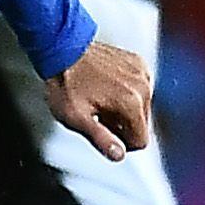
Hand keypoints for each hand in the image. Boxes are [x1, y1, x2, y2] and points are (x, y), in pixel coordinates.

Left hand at [42, 42, 152, 161]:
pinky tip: (105, 88)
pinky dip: (125, 92)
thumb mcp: (78, 119)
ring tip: (99, 101)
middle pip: (142, 124)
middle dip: (122, 125)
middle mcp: (142, 85)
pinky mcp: (137, 62)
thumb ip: (101, 139)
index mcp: (131, 102)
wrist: (62, 50)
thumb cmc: (66, 82)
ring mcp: (141, 72)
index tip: (104, 133)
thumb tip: (118, 155)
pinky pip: (139, 89)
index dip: (121, 143)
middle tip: (97, 116)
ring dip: (124, 109)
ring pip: (141, 107)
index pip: (141, 140)